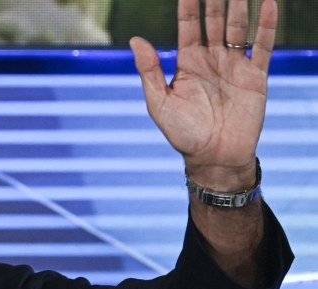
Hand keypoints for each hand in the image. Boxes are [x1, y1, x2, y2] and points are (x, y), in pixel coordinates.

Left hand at [130, 0, 276, 189]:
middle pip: (214, 21)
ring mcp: (233, 66)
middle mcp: (211, 60)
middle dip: (216, 0)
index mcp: (187, 63)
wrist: (213, 157)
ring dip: (239, 7)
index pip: (189, 26)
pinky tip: (268, 5)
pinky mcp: (255, 77)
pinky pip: (262, 47)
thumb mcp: (158, 102)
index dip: (189, 6)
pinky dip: (266, 26)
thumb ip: (149, 70)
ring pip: (237, 28)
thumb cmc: (182, 133)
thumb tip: (135, 40)